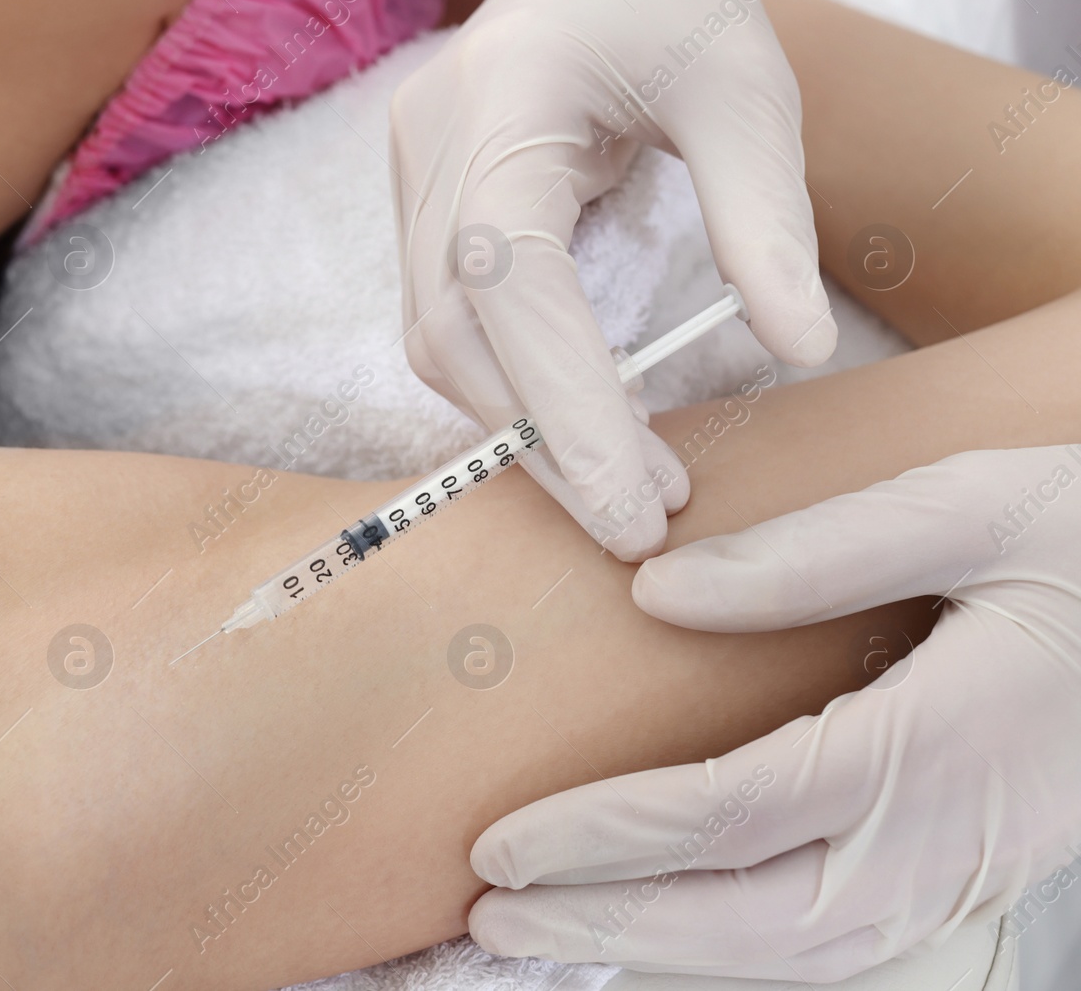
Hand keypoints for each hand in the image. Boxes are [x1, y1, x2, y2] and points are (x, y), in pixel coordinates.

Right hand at [390, 0, 834, 560]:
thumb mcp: (748, 94)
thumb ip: (766, 220)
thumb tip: (796, 350)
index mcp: (504, 105)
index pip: (511, 283)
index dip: (563, 406)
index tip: (633, 506)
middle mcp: (434, 147)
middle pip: (452, 334)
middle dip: (542, 440)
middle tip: (643, 517)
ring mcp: (414, 175)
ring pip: (435, 340)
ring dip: (520, 423)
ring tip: (622, 477)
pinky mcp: (424, 200)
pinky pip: (446, 318)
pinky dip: (508, 381)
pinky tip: (577, 410)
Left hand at [466, 447, 1080, 981]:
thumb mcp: (968, 509)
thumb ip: (813, 554)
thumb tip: (655, 589)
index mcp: (937, 744)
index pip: (730, 816)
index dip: (605, 838)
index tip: (502, 844)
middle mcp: (945, 839)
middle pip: (750, 924)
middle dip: (608, 927)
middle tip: (487, 918)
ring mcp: (963, 875)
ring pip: (793, 958)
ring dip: (661, 955)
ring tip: (548, 936)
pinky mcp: (968, 877)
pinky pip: (835, 950)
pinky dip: (737, 957)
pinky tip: (669, 932)